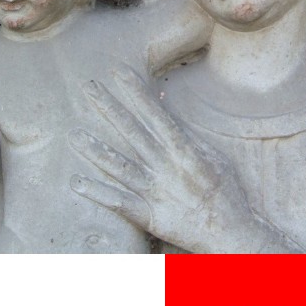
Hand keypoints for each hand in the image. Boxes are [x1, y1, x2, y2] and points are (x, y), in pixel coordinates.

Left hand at [68, 68, 289, 253]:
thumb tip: (169, 110)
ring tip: (72, 135)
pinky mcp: (151, 216)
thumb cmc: (225, 193)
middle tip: (88, 88)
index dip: (137, 93)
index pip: (156, 115)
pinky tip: (77, 182)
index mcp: (186, 151)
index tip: (118, 72)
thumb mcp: (215, 158)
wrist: (232, 234)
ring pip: (121, 167)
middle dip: (110, 110)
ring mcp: (157, 192)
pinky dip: (99, 193)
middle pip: (133, 134)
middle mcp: (168, 168)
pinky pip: (120, 203)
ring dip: (96, 151)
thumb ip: (190, 136)